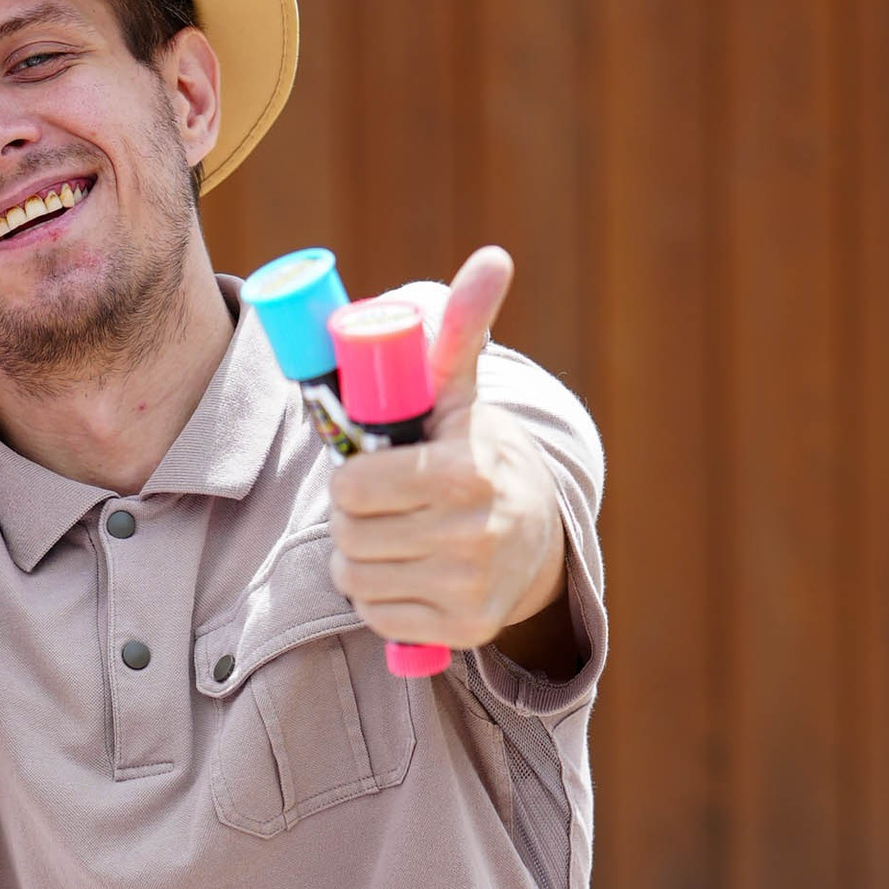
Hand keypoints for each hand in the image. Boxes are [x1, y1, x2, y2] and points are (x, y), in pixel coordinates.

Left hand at [325, 248, 568, 655]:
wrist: (540, 535)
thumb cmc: (478, 454)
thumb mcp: (464, 397)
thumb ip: (462, 333)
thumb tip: (492, 259)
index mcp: (464, 472)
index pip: (354, 487)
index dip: (351, 479)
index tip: (371, 470)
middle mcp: (472, 535)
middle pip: (349, 535)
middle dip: (353, 518)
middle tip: (381, 505)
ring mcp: (469, 588)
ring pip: (355, 579)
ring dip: (359, 559)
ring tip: (395, 536)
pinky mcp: (464, 629)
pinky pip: (377, 618)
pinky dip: (380, 598)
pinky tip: (410, 572)